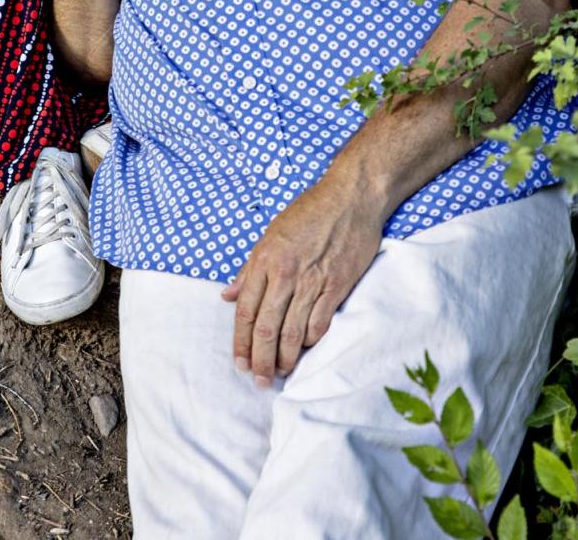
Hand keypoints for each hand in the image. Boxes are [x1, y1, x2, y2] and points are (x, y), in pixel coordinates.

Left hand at [221, 178, 384, 385]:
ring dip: (284, 358)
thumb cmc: (309, 212)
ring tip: (279, 372)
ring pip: (292, 332)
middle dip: (260, 358)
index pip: (246, 309)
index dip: (240, 340)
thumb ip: (249, 268)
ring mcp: (312, 281)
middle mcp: (285, 273)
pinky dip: (311, 342)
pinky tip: (305, 351)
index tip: (239, 362)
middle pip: (266, 327)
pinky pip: (320, 324)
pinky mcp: (337, 286)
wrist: (350, 198)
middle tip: (258, 379)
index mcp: (265, 259)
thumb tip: (228, 295)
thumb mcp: (271, 234)